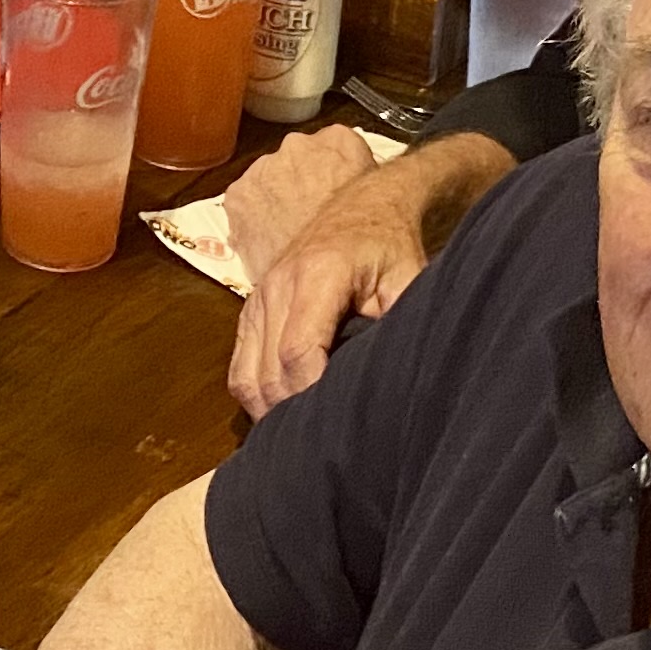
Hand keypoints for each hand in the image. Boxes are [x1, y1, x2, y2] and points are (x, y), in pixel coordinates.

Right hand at [227, 137, 504, 415]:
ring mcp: (258, 298)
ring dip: (272, 409)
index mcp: (317, 273)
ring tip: (303, 432)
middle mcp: (277, 285)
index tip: (336, 424)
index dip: (312, 394)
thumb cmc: (392, 247)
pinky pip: (239, 368)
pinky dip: (256, 395)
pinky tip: (284, 411)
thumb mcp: (410, 280)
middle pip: (269, 372)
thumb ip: (396, 325)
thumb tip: (390, 381)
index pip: (299, 351)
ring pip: (247, 377)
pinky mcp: (250, 311)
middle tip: (327, 441)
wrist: (364, 208)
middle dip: (293, 412)